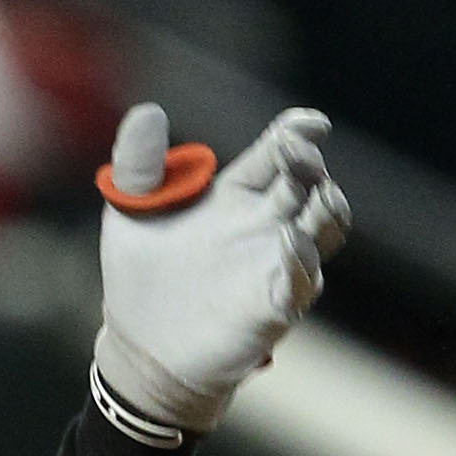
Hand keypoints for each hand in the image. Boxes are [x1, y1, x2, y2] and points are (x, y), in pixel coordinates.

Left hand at [95, 103, 348, 431]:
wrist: (137, 344)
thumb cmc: (141, 273)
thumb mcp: (128, 209)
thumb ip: (138, 162)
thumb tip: (148, 110)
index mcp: (237, 195)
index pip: (279, 154)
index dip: (298, 134)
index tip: (308, 123)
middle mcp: (267, 226)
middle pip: (309, 185)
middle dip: (309, 164)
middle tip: (298, 150)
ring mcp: (276, 266)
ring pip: (325, 230)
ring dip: (326, 209)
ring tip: (317, 190)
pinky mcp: (273, 307)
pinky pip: (301, 282)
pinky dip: (301, 261)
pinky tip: (290, 241)